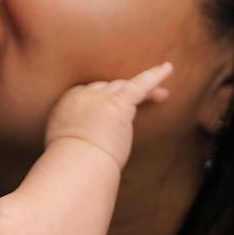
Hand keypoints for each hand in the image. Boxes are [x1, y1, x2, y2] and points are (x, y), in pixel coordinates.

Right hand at [44, 62, 172, 171]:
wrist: (75, 166)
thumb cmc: (71, 164)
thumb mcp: (65, 142)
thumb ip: (75, 134)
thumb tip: (82, 143)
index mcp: (67, 102)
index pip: (90, 94)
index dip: (104, 101)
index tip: (111, 112)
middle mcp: (83, 94)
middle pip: (108, 88)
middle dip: (123, 95)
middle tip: (138, 107)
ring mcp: (101, 97)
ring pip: (123, 86)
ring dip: (143, 90)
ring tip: (162, 95)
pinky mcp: (118, 104)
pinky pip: (140, 84)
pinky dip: (155, 76)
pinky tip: (168, 68)